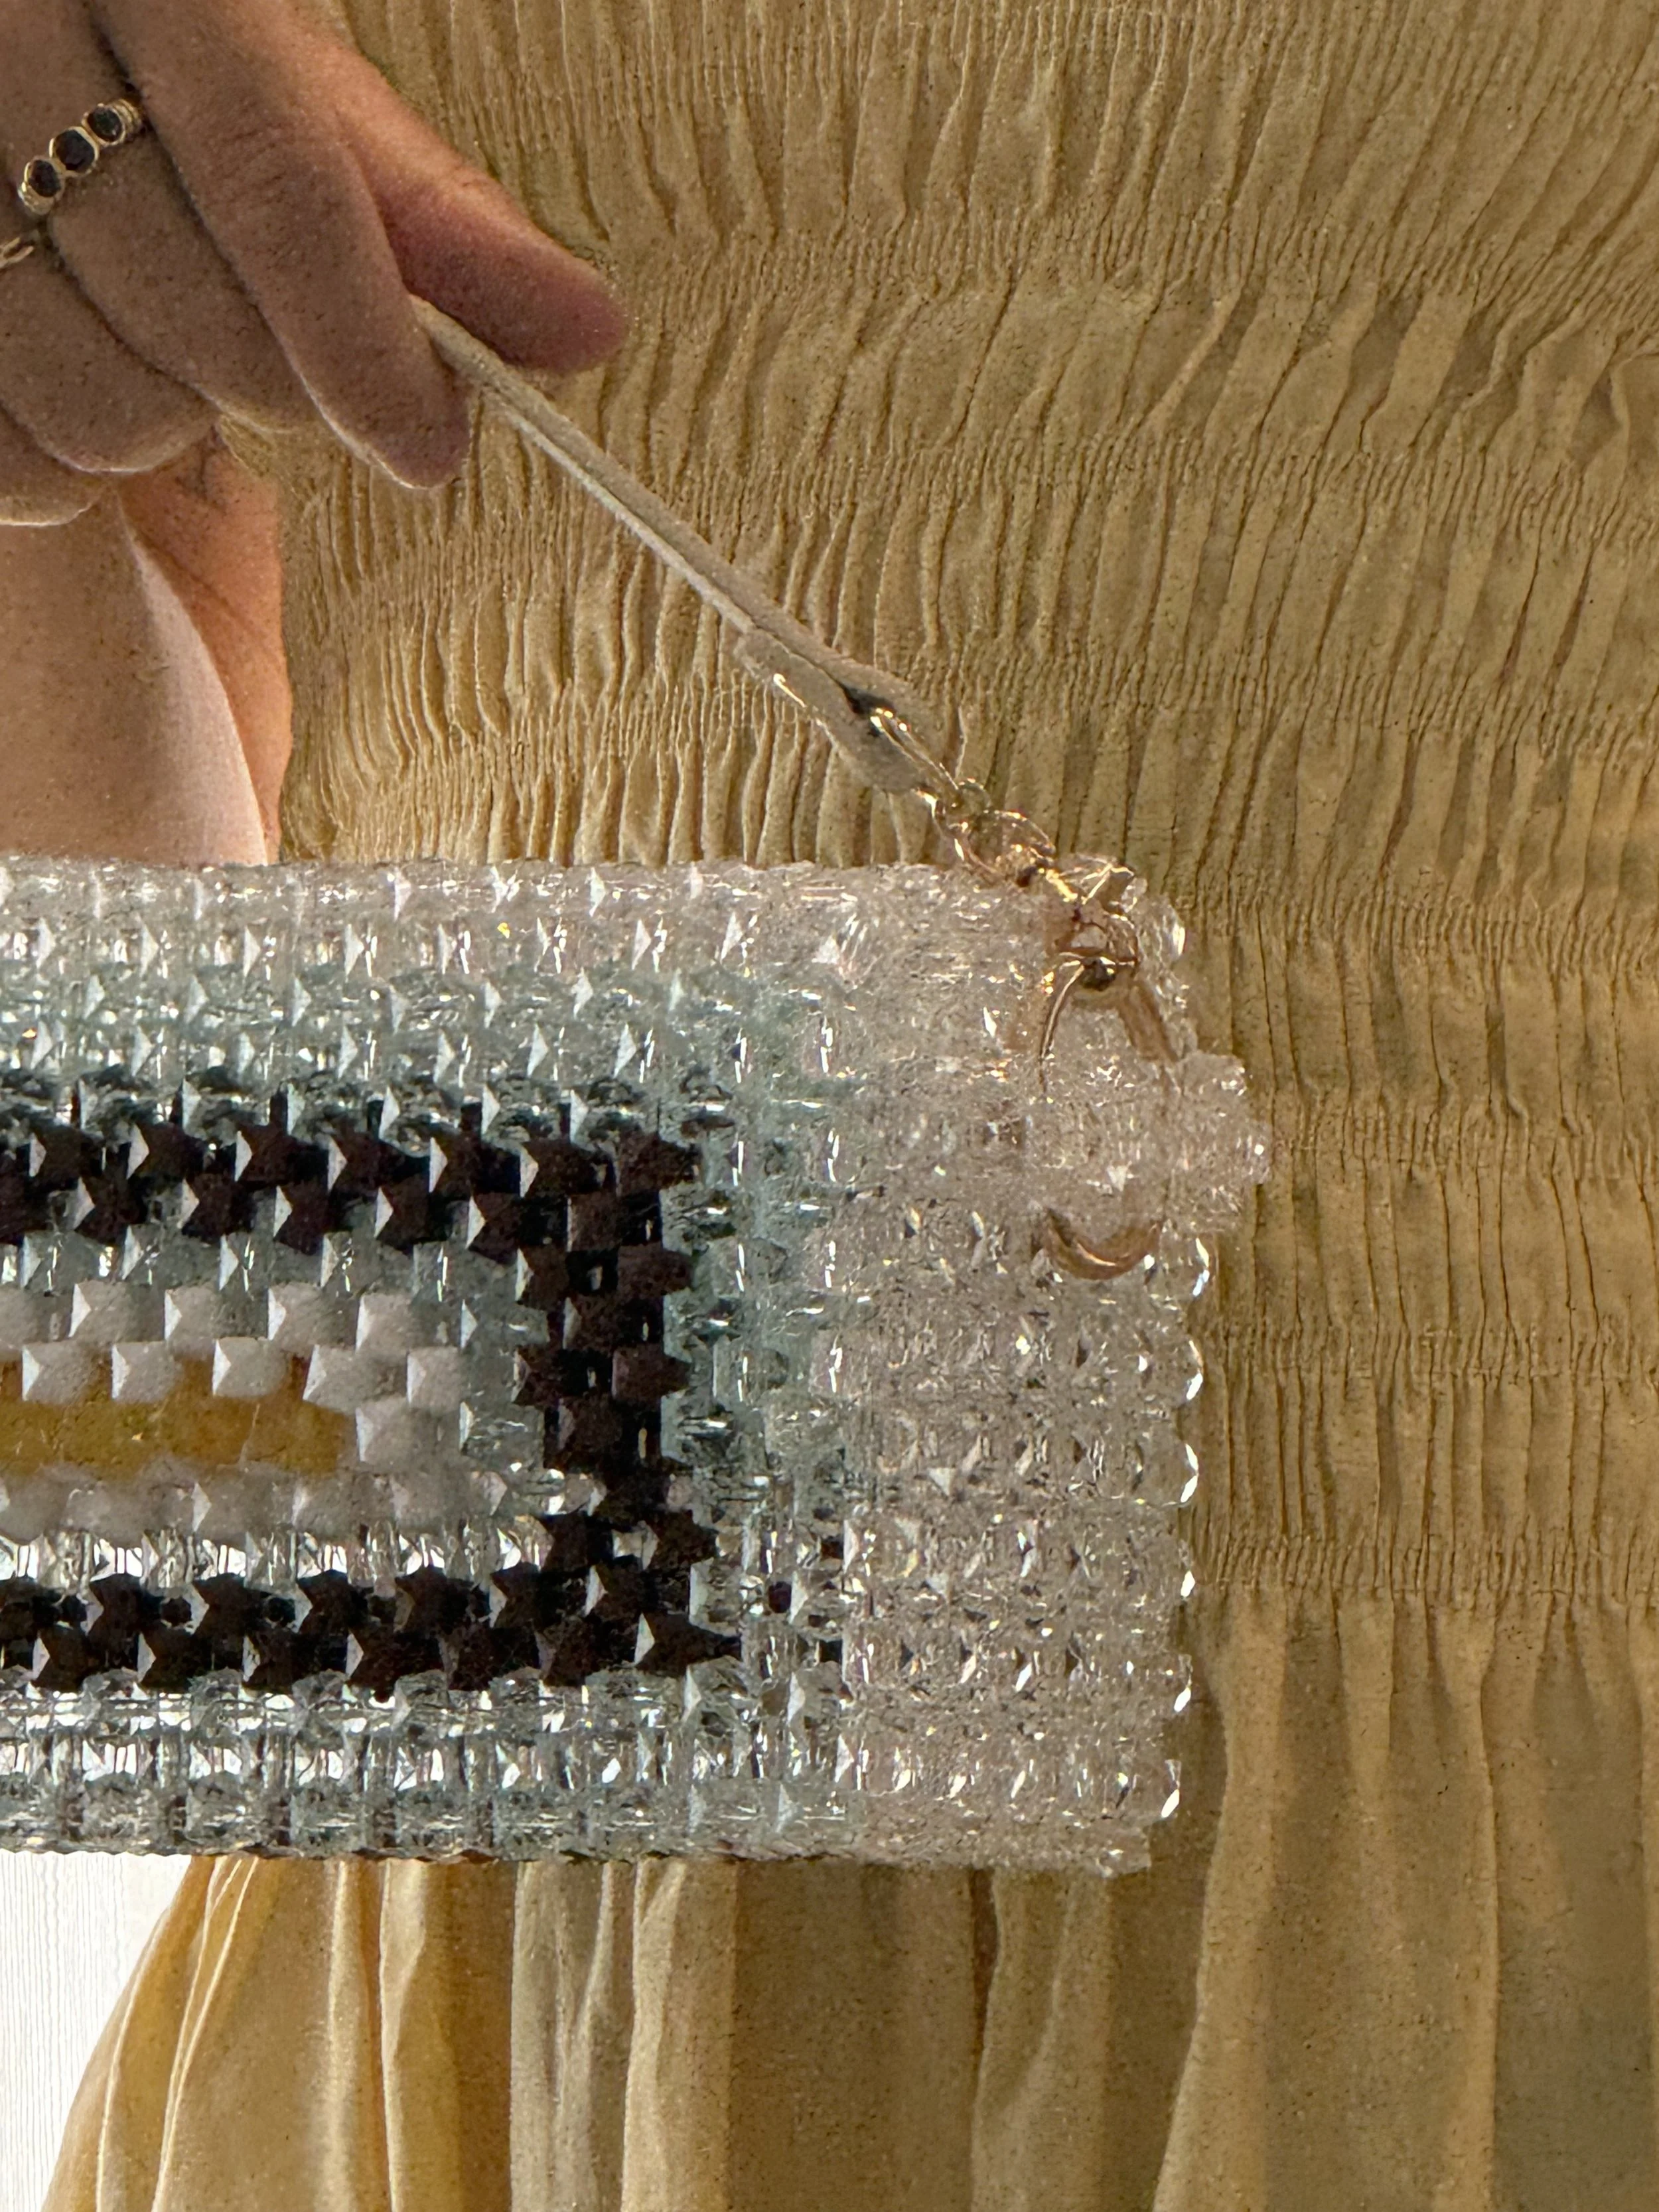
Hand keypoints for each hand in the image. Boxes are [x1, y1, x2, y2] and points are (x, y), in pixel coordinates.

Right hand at [0, 0, 627, 523]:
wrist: (7, 58)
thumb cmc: (165, 86)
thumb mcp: (301, 107)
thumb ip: (436, 219)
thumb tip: (585, 330)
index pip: (279, 189)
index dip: (368, 345)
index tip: (433, 445)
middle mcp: (8, 41)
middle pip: (205, 323)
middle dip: (279, 387)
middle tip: (273, 351)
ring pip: (101, 405)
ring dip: (164, 425)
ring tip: (151, 337)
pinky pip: (11, 460)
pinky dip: (62, 465)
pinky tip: (74, 372)